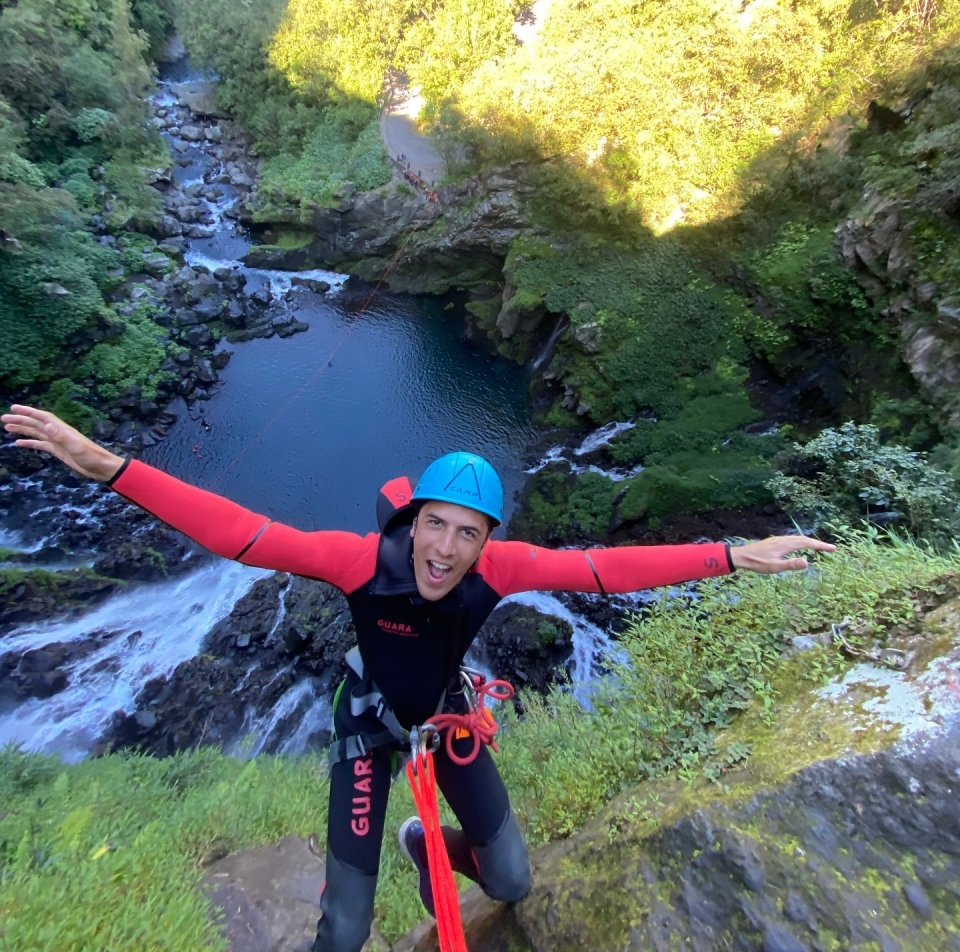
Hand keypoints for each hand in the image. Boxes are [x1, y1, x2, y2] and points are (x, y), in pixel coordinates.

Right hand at [2, 405, 124, 481]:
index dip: (28, 411)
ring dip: (22, 429)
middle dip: (21, 420)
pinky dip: (29, 442)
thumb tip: (47, 425)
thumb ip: (61, 437)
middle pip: (36, 423)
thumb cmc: (91, 457)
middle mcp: (58, 433)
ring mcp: (58, 442)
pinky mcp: (58, 450)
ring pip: (36, 432)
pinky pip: (41, 444)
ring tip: (7, 428)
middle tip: (3, 418)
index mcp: (62, 429)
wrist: (101, 467)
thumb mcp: (76, 447)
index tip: (14, 408)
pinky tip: (18, 443)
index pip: (42, 417)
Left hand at [730, 535, 835, 573]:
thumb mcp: (775, 567)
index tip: (833, 548)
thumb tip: (807, 562)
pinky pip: (792, 540)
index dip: (821, 545)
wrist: (741, 556)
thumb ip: (791, 564)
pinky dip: (801, 542)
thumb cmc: (757, 563)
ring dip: (809, 541)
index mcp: (786, 545)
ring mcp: (778, 539)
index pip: (808, 543)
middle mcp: (783, 539)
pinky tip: (799, 546)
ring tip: (818, 546)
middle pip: (804, 539)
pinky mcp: (774, 542)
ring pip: (797, 538)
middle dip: (818, 543)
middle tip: (830, 548)